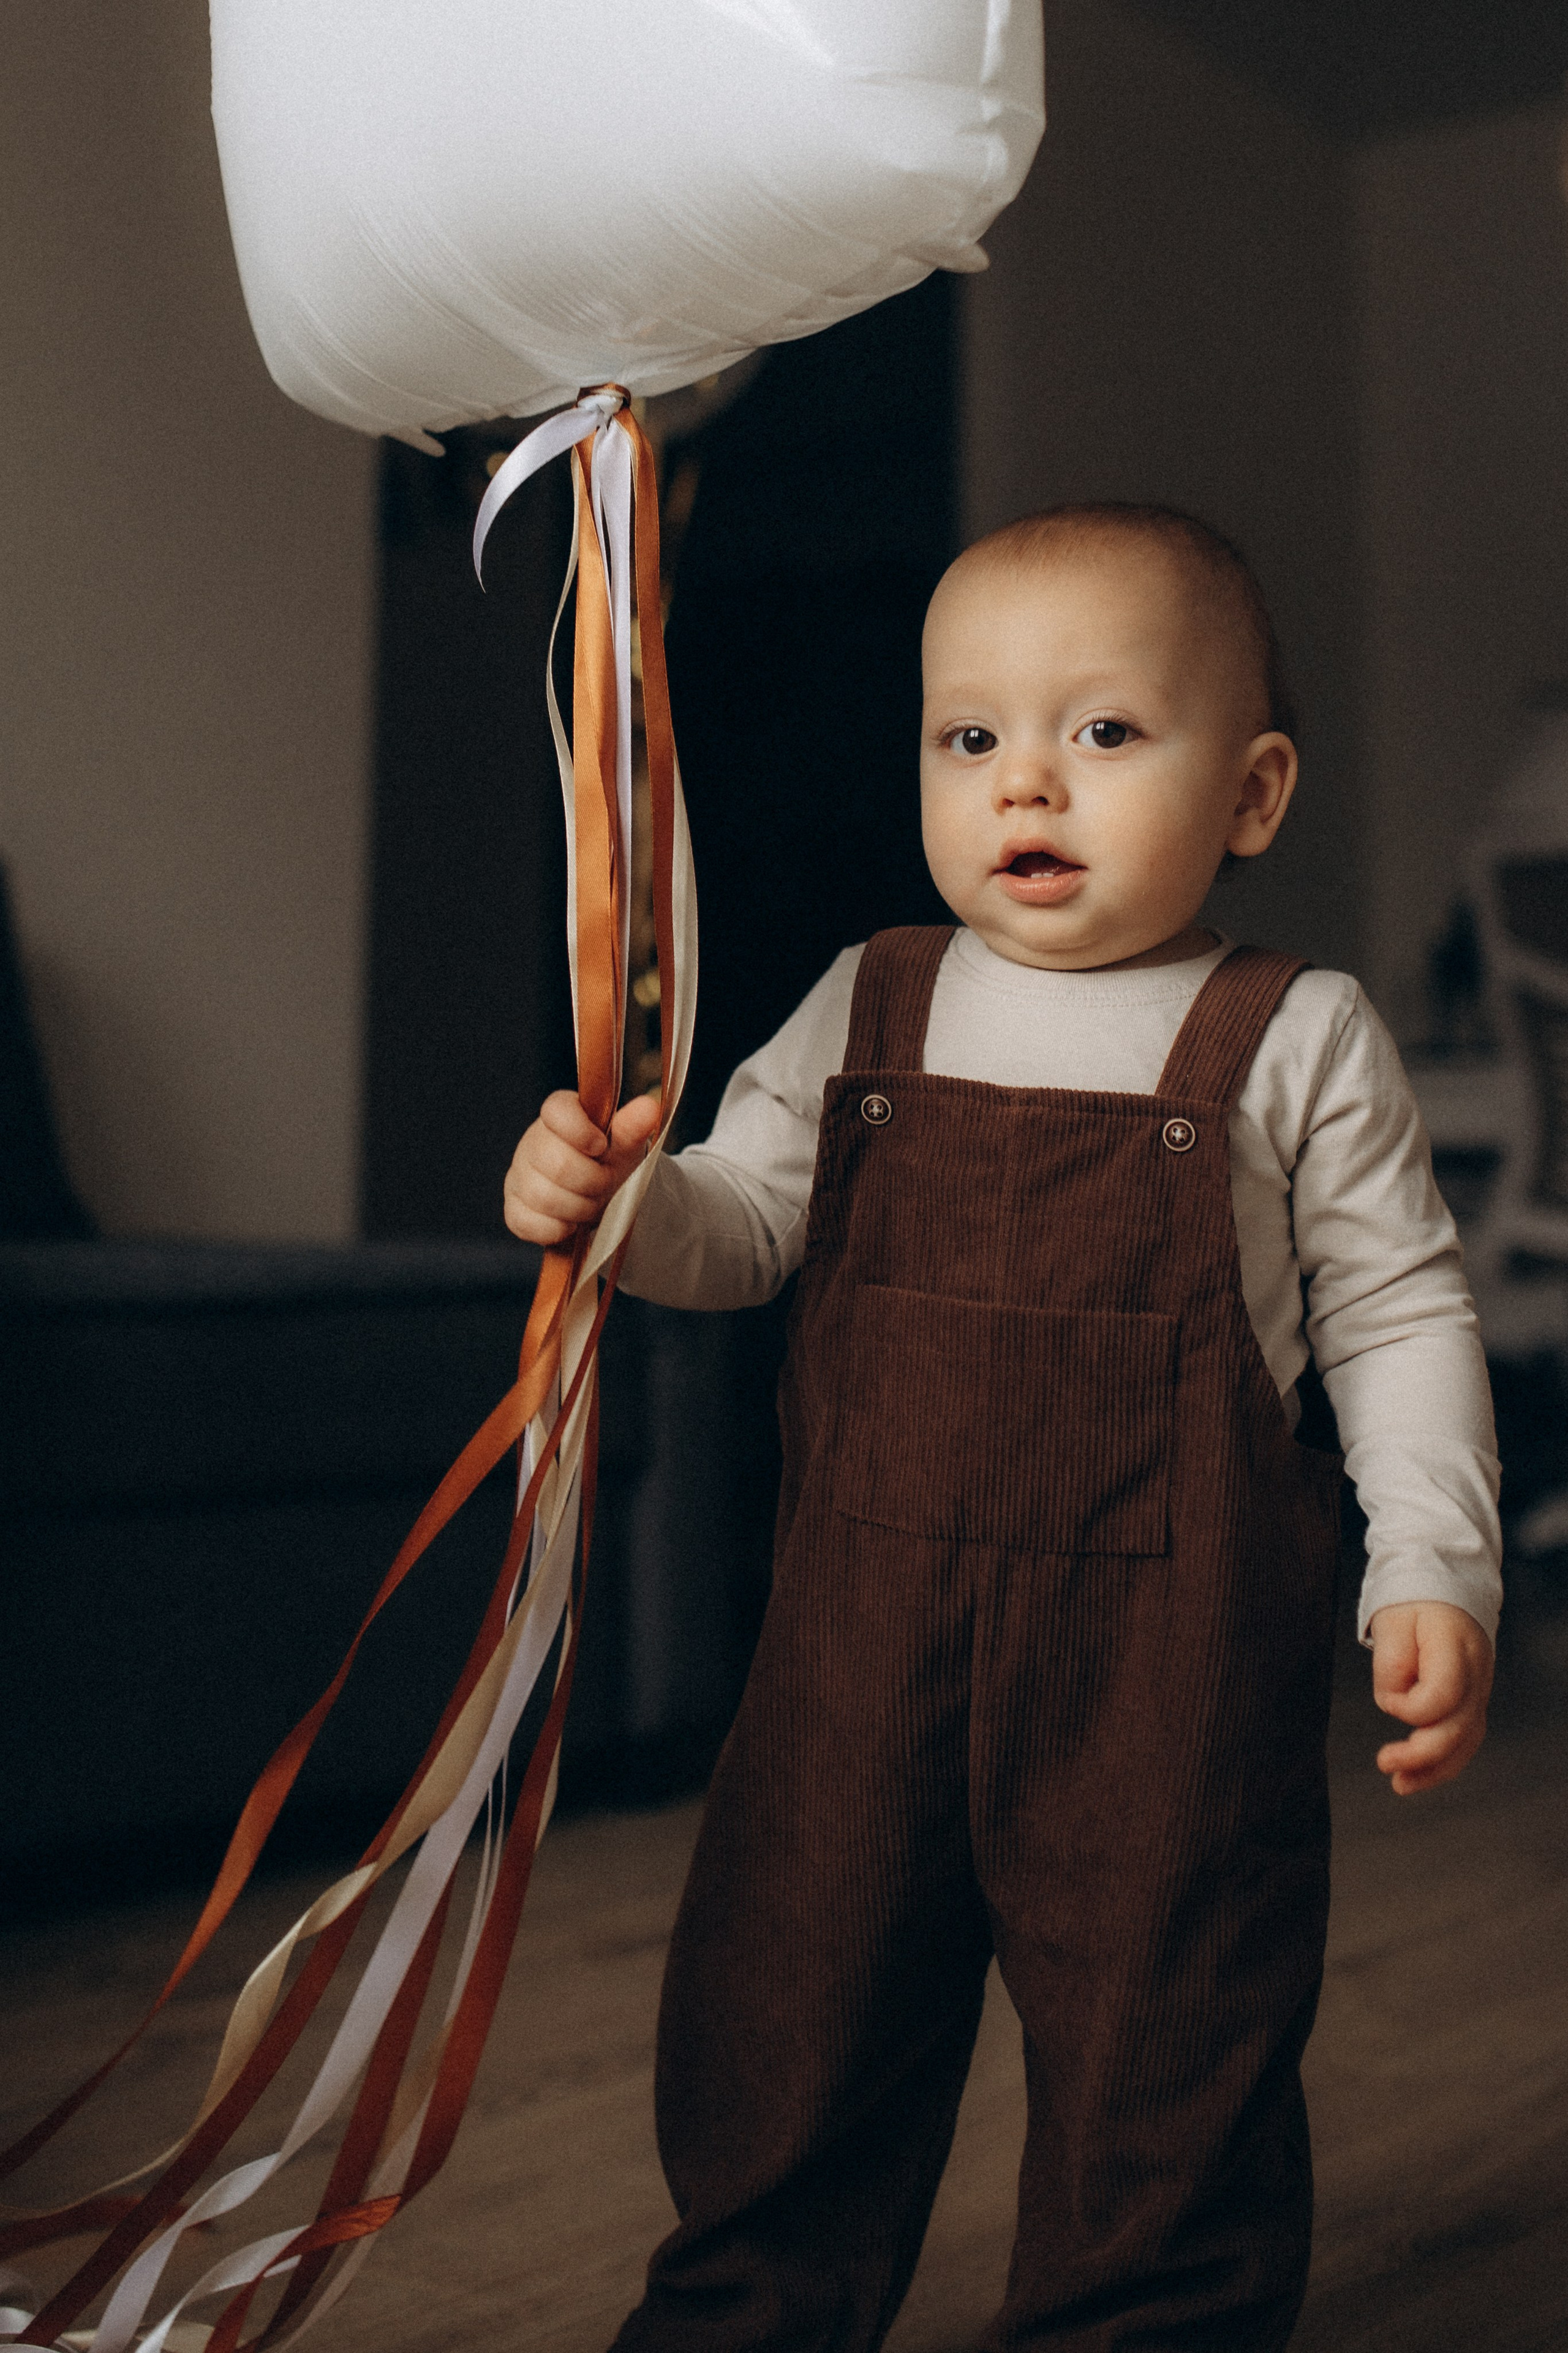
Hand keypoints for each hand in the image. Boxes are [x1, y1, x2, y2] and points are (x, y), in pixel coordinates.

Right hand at [503, 1088, 660, 1245]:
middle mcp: (533, 1141)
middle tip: (604, 1183)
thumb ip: (632, 1128)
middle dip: (592, 1182)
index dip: (581, 1132)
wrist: (598, 1196)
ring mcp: (519, 1175)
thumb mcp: (624, 1146)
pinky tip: (570, 1222)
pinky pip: (528, 1222)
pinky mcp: (514, 1207)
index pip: (557, 1111)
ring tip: (591, 1203)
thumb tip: (648, 1107)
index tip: (601, 1146)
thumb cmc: (608, 1163)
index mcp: (559, 1115)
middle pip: (558, 1164)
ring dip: (579, 1208)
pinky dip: (557, 1229)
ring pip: (544, 1197)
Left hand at [1369, 1601, 1492, 1795]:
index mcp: (1456, 1646)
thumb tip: (1394, 1705)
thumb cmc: (1414, 1602)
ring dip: (1435, 1769)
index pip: (1443, 1693)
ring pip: (1468, 1740)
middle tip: (1385, 1763)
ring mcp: (1481, 1688)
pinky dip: (1444, 1760)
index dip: (1410, 1707)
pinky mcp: (1474, 1699)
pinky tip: (1419, 1776)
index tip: (1388, 1700)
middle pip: (1460, 1726)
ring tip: (1401, 1785)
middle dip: (1422, 1754)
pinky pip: (1466, 1737)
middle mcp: (1478, 1672)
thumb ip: (1392, 1664)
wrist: (1445, 1586)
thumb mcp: (1392, 1621)